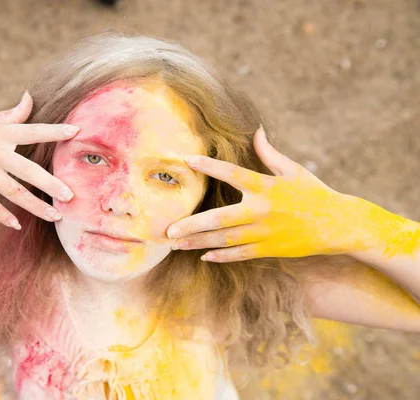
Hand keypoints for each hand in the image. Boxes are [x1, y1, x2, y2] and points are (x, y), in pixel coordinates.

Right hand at [0, 91, 78, 228]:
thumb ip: (13, 114)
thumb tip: (30, 96)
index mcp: (1, 132)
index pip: (33, 130)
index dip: (54, 131)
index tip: (76, 131)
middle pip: (27, 170)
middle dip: (50, 184)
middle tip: (70, 196)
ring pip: (13, 192)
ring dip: (35, 206)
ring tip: (55, 216)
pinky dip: (3, 216)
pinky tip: (18, 225)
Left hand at [167, 126, 368, 261]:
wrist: (339, 225)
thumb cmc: (314, 193)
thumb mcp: (293, 170)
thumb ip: (269, 153)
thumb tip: (257, 131)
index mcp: (266, 187)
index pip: (232, 173)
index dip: (208, 166)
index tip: (186, 160)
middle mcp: (262, 211)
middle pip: (220, 219)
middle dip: (191, 225)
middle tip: (168, 229)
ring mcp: (264, 233)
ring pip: (225, 240)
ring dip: (198, 242)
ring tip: (176, 244)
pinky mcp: (269, 249)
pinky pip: (240, 255)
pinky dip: (221, 256)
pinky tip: (203, 256)